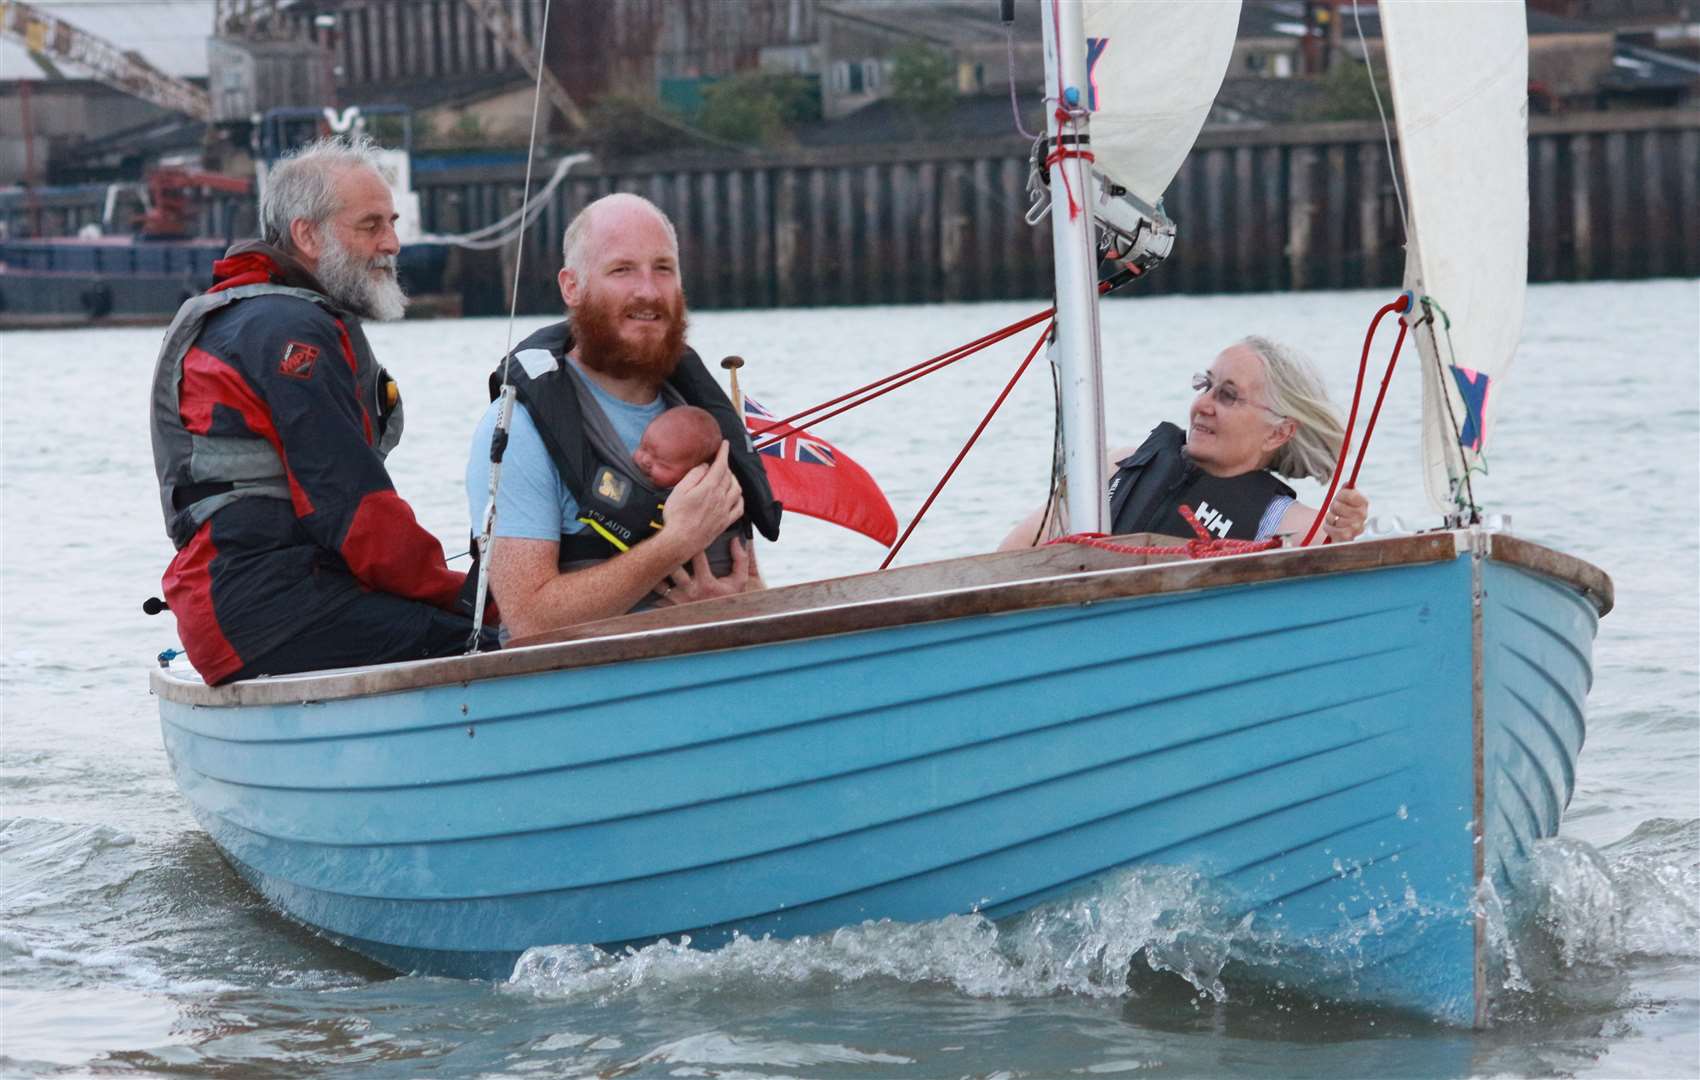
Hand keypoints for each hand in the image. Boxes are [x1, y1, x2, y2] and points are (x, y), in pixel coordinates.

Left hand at [655, 537, 751, 605]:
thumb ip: (740, 559)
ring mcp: (679, 602)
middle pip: (671, 568)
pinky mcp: (671, 609)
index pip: (695, 556)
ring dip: (656, 572)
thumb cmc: (731, 600)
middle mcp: (690, 592)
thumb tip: (735, 539)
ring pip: (659, 584)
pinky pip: (656, 599)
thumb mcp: (740, 580)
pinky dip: (652, 589)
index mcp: (706, 584)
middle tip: (664, 540)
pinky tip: (650, 578)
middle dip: (667, 554)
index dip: (690, 541)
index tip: (687, 532)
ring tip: (653, 559)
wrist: (725, 624)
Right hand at [656, 441, 743, 560]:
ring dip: (733, 480)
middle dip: (725, 465)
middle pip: (728, 476)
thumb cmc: (676, 516)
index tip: (725, 444)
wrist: (680, 541)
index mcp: (709, 488)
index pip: (721, 465)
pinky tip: (735, 496)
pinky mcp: (725, 522)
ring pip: (737, 489)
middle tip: (718, 462)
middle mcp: (721, 498)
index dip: (724, 452)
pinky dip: (739, 498)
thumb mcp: (679, 490)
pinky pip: (739, 507)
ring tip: (726, 477)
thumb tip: (705, 466)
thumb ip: (694, 475)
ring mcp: (725, 511)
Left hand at [1324, 487, 1368, 541]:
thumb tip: (1348, 483)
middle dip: (1333, 508)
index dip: (1340, 495)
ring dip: (1330, 518)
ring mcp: (1356, 527)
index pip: (1348, 494)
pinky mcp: (1348, 537)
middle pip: (1336, 505)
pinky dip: (1328, 528)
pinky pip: (1330, 529)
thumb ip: (1346, 490)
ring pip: (1332, 517)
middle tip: (1336, 511)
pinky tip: (1333, 528)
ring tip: (1335, 520)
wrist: (1343, 533)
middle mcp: (1363, 515)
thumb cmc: (1344, 513)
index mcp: (1364, 503)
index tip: (1339, 498)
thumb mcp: (1345, 499)